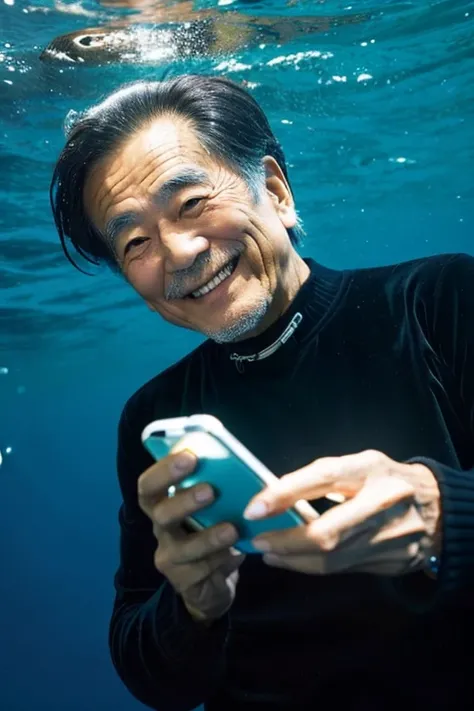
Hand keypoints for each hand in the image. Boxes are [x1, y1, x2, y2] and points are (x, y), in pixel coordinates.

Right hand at [137, 450, 244, 622]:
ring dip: (208, 537)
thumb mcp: (213, 508)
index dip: (164, 470)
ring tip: (232, 530)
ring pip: (184, 548)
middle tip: (210, 490)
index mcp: (163, 505)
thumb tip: (232, 457)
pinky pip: (201, 571)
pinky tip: (237, 555)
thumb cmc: (212, 530)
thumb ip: (214, 485)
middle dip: (185, 501)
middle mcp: (161, 530)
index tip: (189, 456)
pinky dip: (221, 561)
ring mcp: (169, 558)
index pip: (148, 486)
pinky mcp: (183, 583)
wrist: (211, 584)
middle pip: (160, 514)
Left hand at [244, 450, 440, 576]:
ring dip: (293, 559)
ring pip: (331, 559)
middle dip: (284, 541)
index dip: (285, 493)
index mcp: (371, 469)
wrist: (439, 509)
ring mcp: (391, 538)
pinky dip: (313, 566)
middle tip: (256, 540)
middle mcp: (383, 503)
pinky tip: (295, 560)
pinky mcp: (393, 563)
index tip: (255, 507)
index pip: (323, 478)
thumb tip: (275, 495)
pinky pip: (343, 569)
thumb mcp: (360, 465)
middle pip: (326, 533)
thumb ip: (323, 478)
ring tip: (268, 551)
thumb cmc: (386, 480)